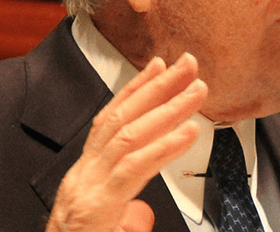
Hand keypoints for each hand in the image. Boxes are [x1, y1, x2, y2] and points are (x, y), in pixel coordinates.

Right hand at [47, 54, 207, 231]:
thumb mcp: (106, 230)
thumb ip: (123, 217)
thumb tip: (142, 211)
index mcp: (84, 179)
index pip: (109, 123)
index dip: (134, 91)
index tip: (159, 66)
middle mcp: (82, 178)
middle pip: (120, 120)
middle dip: (157, 87)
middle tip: (189, 64)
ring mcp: (87, 191)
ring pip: (128, 137)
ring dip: (166, 109)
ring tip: (197, 91)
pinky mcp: (96, 210)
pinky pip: (133, 170)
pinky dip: (163, 147)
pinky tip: (188, 132)